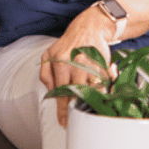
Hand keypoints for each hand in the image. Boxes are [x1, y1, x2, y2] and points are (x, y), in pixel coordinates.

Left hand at [40, 7, 116, 125]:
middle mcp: (73, 63)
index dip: (61, 109)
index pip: (59, 91)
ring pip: (89, 90)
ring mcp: (89, 64)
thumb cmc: (68, 44)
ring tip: (88, 105)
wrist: (90, 27)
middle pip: (74, 93)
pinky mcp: (102, 65)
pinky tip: (99, 93)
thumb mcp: (49, 54)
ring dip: (88, 100)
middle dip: (74, 107)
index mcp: (58, 62)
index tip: (63, 121)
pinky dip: (101, 91)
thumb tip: (50, 93)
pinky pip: (102, 84)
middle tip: (74, 118)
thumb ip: (45, 74)